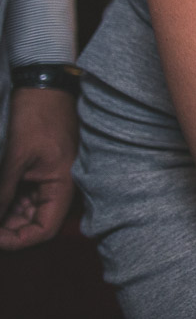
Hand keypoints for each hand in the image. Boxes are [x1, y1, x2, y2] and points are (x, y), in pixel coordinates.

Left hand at [0, 87, 77, 249]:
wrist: (45, 85)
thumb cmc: (38, 115)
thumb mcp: (17, 156)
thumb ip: (4, 191)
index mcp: (61, 185)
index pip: (44, 230)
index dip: (16, 241)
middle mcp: (57, 186)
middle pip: (33, 224)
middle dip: (7, 229)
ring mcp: (47, 178)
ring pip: (24, 211)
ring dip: (4, 215)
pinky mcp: (37, 169)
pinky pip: (21, 195)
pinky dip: (6, 200)